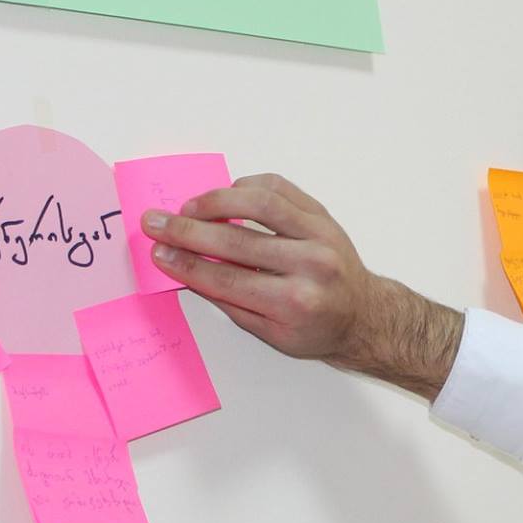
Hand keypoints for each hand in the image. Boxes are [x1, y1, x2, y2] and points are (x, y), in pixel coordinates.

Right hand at [141, 175, 462, 399]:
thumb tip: (186, 269)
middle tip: (157, 223)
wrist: (364, 315)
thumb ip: (229, 300)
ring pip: (259, 204)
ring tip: (188, 206)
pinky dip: (247, 187)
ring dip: (216, 201)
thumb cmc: (317, 329)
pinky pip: (279, 189)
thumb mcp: (271, 334)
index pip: (228, 279)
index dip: (188, 265)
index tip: (159, 253)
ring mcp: (320, 235)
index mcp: (295, 302)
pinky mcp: (322, 214)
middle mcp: (310, 265)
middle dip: (188, 230)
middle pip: (237, 241)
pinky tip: (225, 196)